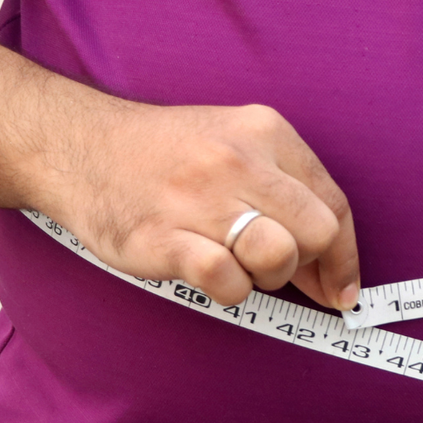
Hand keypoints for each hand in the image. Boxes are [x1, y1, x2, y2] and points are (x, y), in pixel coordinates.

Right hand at [35, 102, 359, 309]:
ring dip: (264, 277)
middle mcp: (238, 160)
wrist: (77, 145)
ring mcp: (199, 198)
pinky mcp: (161, 236)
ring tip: (234, 263)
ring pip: (278, 256)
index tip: (341, 289)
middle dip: (305, 265)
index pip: (335, 203)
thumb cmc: (165, 156)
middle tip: (273, 270)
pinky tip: (208, 275)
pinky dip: (227, 290)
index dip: (346, 257)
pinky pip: (224, 279)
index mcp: (265, 131)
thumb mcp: (234, 144)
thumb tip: (333, 271)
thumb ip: (285, 192)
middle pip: (317, 232)